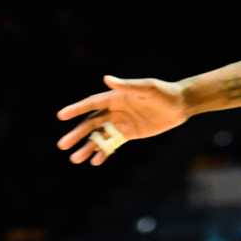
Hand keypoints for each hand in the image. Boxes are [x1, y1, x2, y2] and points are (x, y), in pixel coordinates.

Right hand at [55, 75, 188, 165]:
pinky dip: (103, 152)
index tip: (61, 115)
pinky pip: (112, 144)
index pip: (92, 104)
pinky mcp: (129, 134)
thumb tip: (106, 78)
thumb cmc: (163, 92)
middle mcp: (114, 110)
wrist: (179, 105)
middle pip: (91, 124)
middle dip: (77, 134)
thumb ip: (127, 85)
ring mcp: (121, 123)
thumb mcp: (146, 88)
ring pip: (99, 137)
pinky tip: (95, 161)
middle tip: (62, 145)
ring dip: (87, 147)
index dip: (76, 109)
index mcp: (115, 97)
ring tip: (75, 159)